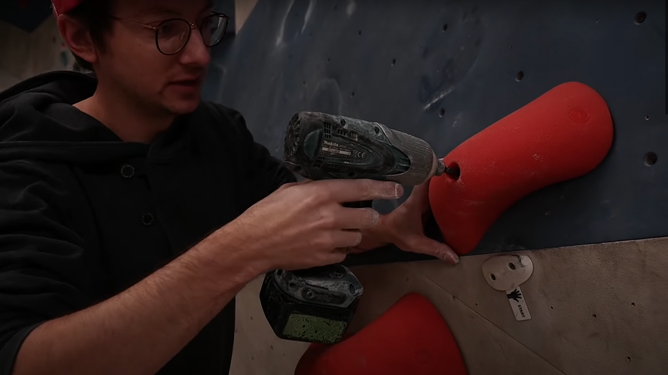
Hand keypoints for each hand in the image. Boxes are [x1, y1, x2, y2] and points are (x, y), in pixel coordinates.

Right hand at [221, 179, 402, 271]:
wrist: (253, 244)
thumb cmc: (267, 213)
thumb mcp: (290, 190)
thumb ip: (314, 188)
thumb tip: (330, 187)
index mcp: (321, 194)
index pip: (362, 188)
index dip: (384, 188)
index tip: (397, 188)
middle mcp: (330, 216)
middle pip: (369, 216)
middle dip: (368, 215)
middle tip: (361, 215)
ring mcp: (329, 239)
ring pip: (358, 236)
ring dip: (353, 233)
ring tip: (336, 230)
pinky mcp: (325, 257)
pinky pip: (344, 252)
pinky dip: (339, 248)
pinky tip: (324, 243)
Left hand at [354, 180, 458, 264]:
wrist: (385, 230)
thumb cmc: (398, 234)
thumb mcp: (417, 243)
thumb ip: (435, 249)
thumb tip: (454, 258)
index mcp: (416, 202)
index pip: (425, 181)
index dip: (435, 171)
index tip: (447, 165)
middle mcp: (419, 196)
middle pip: (433, 180)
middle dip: (445, 174)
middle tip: (461, 171)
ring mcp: (421, 198)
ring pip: (434, 186)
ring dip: (444, 181)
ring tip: (460, 177)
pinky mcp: (423, 201)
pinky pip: (434, 193)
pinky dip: (442, 190)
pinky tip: (454, 191)